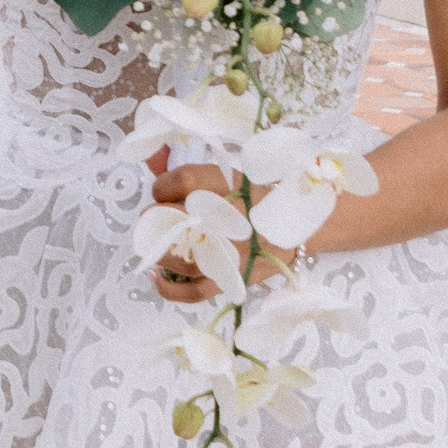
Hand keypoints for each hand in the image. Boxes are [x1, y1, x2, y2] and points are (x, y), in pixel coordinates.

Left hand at [142, 147, 293, 304]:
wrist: (300, 228)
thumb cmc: (252, 200)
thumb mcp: (222, 176)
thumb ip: (181, 170)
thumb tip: (147, 155)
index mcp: (229, 186)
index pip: (180, 180)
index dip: (162, 187)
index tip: (164, 192)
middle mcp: (227, 219)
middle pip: (170, 216)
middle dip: (155, 217)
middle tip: (158, 218)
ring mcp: (228, 252)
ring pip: (176, 255)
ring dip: (157, 248)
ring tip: (158, 241)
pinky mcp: (230, 279)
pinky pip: (193, 292)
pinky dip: (169, 287)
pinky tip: (156, 276)